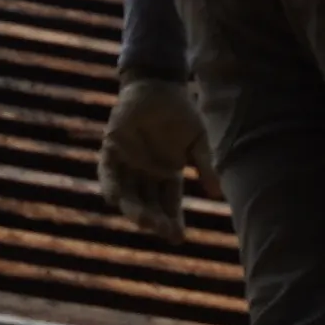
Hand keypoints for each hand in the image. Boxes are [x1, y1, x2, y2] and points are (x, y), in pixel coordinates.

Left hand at [97, 76, 204, 236]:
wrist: (159, 85)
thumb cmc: (181, 112)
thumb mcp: (198, 140)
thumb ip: (204, 165)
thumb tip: (217, 195)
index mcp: (167, 174)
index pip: (169, 205)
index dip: (173, 222)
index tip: (177, 238)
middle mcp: (146, 175)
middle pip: (149, 204)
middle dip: (156, 220)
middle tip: (162, 231)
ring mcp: (128, 164)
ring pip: (128, 194)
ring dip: (134, 209)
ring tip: (144, 221)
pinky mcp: (111, 150)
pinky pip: (108, 173)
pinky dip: (111, 186)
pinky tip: (113, 199)